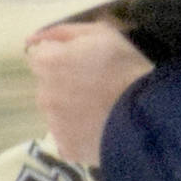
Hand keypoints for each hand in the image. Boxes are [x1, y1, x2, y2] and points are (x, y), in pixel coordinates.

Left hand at [25, 21, 153, 166]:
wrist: (148, 113)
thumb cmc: (126, 67)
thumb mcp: (101, 33)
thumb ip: (62, 32)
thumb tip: (31, 39)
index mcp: (48, 63)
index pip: (41, 57)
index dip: (63, 58)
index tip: (86, 63)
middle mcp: (43, 94)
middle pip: (47, 86)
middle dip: (65, 84)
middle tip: (98, 86)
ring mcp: (53, 124)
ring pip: (57, 112)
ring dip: (72, 109)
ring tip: (102, 110)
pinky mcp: (66, 148)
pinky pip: (68, 137)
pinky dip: (80, 134)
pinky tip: (101, 129)